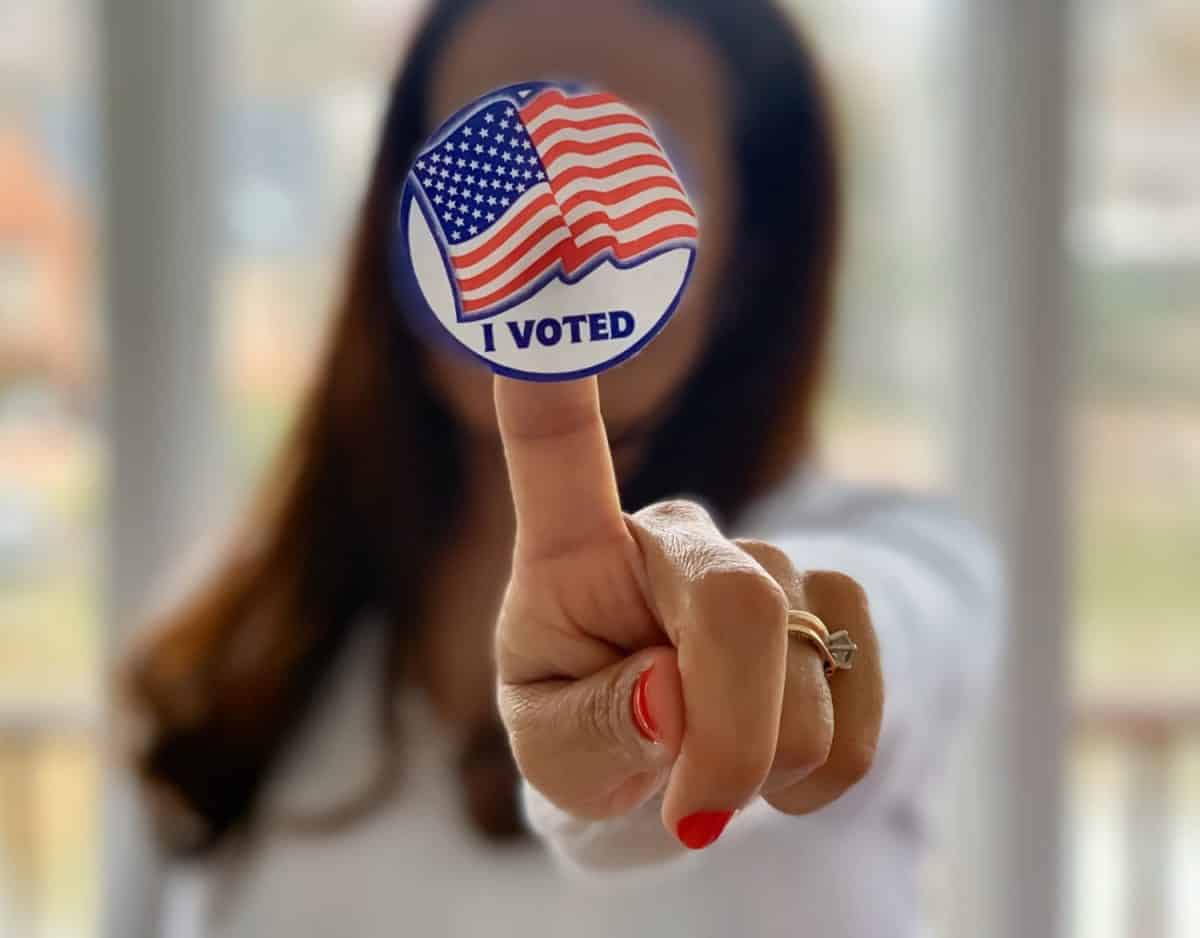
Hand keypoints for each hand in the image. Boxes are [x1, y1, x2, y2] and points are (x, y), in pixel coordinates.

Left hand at [493, 375, 882, 848]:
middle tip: (693, 810)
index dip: (550, 364)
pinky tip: (778, 759)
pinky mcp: (845, 601)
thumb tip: (674, 701)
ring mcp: (770, 558)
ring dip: (765, 761)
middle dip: (730, 735)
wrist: (675, 759)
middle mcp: (677, 532)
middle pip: (740, 603)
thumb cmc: (591, 730)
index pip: (556, 444)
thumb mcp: (556, 753)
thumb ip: (592, 731)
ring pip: (810, 670)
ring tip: (716, 758)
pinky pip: (864, 710)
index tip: (542, 240)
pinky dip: (821, 771)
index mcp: (577, 548)